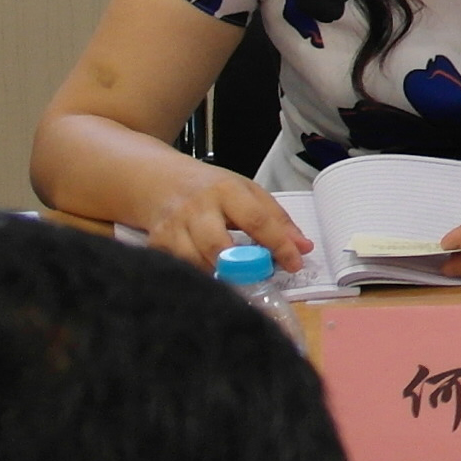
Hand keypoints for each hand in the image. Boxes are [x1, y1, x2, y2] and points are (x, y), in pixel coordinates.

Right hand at [144, 168, 312, 271]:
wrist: (160, 181)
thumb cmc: (211, 189)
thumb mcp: (248, 193)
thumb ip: (277, 220)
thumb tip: (303, 248)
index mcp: (226, 191)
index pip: (256, 220)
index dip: (278, 245)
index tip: (294, 263)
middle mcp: (197, 208)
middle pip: (218, 245)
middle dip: (240, 267)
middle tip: (259, 278)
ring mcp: (174, 226)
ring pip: (194, 261)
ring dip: (217, 276)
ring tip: (235, 280)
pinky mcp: (157, 242)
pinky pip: (177, 267)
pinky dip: (195, 276)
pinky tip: (209, 276)